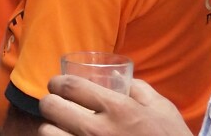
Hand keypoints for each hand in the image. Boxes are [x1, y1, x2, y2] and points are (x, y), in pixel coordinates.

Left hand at [37, 77, 191, 135]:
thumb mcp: (163, 111)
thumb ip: (141, 90)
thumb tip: (124, 80)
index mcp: (118, 109)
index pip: (70, 86)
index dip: (57, 82)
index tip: (57, 85)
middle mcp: (97, 130)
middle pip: (51, 107)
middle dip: (50, 103)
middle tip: (56, 105)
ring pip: (46, 133)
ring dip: (51, 128)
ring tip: (60, 128)